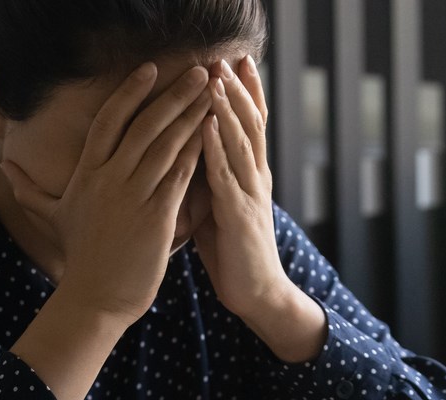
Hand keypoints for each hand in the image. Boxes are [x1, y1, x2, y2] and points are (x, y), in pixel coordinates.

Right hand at [0, 63, 209, 325]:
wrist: (95, 298)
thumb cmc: (79, 258)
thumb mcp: (51, 217)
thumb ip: (28, 189)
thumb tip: (4, 167)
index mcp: (87, 174)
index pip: (108, 121)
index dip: (129, 93)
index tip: (149, 70)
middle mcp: (110, 180)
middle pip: (144, 125)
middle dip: (172, 95)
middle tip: (197, 70)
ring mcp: (133, 196)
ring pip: (166, 145)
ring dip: (191, 115)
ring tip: (212, 92)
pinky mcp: (156, 216)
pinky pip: (180, 175)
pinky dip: (197, 151)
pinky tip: (212, 132)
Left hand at [194, 56, 284, 322]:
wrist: (256, 294)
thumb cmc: (233, 251)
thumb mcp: (220, 207)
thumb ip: (210, 178)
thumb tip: (189, 152)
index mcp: (252, 175)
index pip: (252, 124)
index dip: (246, 93)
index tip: (236, 61)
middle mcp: (256, 178)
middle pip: (251, 124)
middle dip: (238, 90)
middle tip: (226, 58)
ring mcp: (251, 196)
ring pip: (241, 144)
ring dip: (227, 110)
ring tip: (215, 81)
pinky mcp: (239, 217)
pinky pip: (226, 177)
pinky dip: (216, 150)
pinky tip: (207, 128)